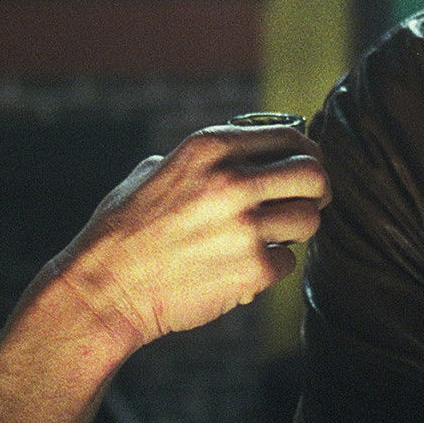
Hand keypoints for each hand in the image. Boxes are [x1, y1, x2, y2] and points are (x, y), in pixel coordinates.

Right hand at [47, 121, 327, 353]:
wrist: (107, 286)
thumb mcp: (156, 170)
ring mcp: (245, 226)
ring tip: (274, 237)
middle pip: (313, 174)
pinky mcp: (252, 268)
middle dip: (315, 189)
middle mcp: (232, 180)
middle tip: (306, 202)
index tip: (300, 169)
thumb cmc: (125, 229)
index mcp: (210, 148)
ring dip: (297, 230)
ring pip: (310, 219)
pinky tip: (245, 267)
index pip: (289, 136)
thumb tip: (242, 150)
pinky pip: (288, 261)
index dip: (303, 154)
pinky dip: (272, 266)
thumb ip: (201, 159)